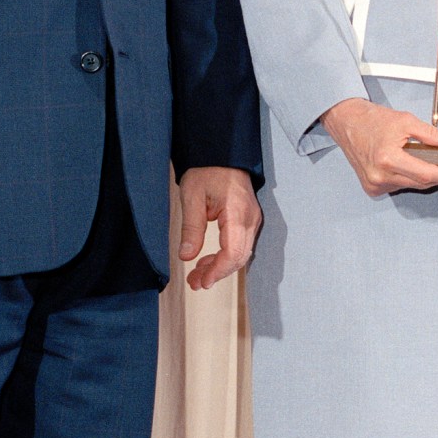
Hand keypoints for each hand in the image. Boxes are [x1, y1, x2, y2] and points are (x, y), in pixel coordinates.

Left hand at [178, 166, 262, 288]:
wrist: (221, 154)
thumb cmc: (207, 170)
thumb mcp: (192, 197)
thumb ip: (191, 228)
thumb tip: (186, 256)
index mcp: (237, 212)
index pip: (233, 251)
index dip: (218, 270)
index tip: (202, 281)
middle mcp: (250, 219)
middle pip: (239, 257)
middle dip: (217, 273)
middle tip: (194, 282)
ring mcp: (252, 219)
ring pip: (240, 253)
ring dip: (220, 267)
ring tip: (197, 275)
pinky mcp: (248, 220)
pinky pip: (240, 244)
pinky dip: (225, 256)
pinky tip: (207, 261)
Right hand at [323, 98, 437, 196]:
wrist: (346, 122)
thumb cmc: (371, 120)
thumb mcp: (405, 120)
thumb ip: (430, 134)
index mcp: (388, 159)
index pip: (426, 174)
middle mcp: (380, 176)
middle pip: (421, 183)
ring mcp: (374, 184)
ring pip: (410, 186)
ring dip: (422, 176)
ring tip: (423, 160)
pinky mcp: (371, 188)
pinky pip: (398, 187)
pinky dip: (407, 178)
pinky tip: (405, 165)